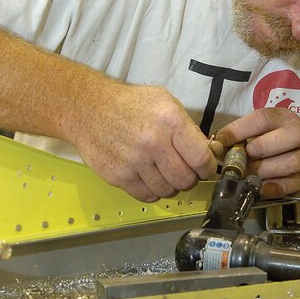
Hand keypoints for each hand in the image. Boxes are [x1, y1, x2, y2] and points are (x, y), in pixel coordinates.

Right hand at [73, 85, 217, 201]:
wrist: (90, 109)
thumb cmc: (131, 104)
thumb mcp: (165, 102)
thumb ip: (188, 127)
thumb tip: (209, 152)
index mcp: (170, 122)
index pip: (201, 159)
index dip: (208, 167)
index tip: (204, 167)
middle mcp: (153, 143)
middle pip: (186, 180)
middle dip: (190, 177)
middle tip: (183, 169)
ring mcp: (134, 162)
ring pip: (167, 191)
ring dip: (170, 185)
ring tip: (163, 171)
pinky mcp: (118, 176)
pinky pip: (147, 196)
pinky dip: (152, 191)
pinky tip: (149, 177)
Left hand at [214, 108, 299, 198]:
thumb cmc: (277, 141)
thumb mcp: (263, 130)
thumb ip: (242, 135)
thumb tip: (216, 145)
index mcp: (284, 118)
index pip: (262, 119)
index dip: (239, 130)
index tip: (221, 140)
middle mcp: (299, 135)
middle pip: (280, 140)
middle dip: (256, 150)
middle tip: (242, 158)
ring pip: (287, 164)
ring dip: (261, 170)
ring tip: (247, 173)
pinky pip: (285, 186)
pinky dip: (267, 188)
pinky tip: (256, 186)